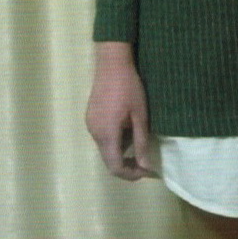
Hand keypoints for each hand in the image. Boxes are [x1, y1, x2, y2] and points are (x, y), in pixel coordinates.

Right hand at [85, 46, 156, 180]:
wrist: (112, 63)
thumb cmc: (129, 88)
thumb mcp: (140, 116)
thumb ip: (141, 142)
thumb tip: (145, 166)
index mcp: (106, 134)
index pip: (115, 167)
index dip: (131, 174)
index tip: (147, 171)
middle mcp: (94, 133)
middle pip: (109, 160)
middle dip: (127, 166)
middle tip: (146, 162)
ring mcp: (90, 125)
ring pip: (106, 149)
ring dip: (122, 153)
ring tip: (140, 144)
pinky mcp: (91, 118)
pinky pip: (103, 137)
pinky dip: (116, 141)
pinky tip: (128, 129)